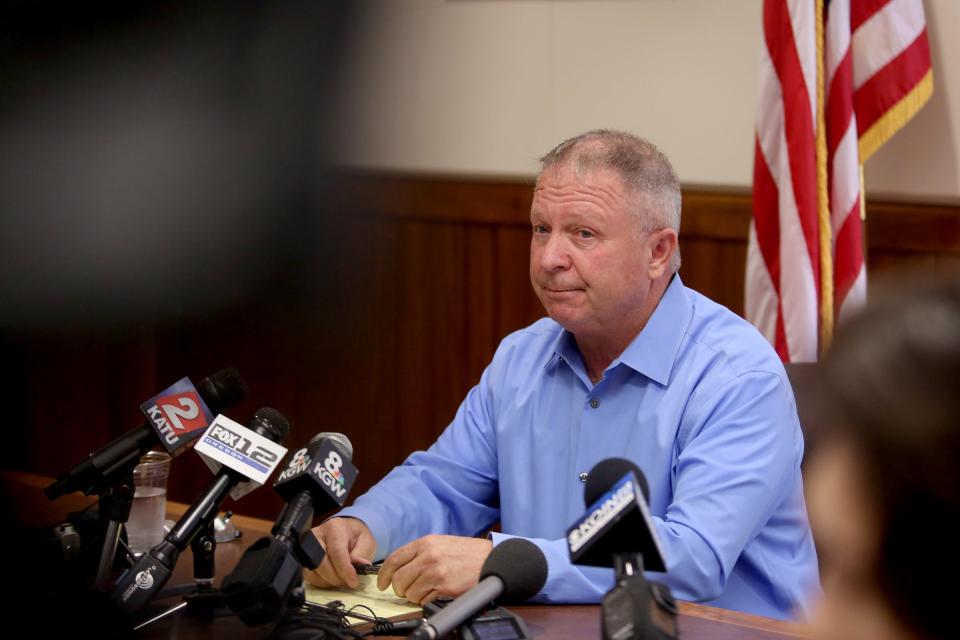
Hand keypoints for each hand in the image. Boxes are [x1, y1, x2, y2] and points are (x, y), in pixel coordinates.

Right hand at [305, 517, 376, 588]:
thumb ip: (362, 554)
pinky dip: (322, 582)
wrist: (345, 532)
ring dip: (329, 581)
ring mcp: (307, 547)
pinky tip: (333, 578)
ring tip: (342, 578)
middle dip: (336, 577)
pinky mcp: (303, 559)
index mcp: (334, 528)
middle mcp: (316, 536)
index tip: (353, 582)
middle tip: (349, 581)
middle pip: (321, 563)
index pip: (336, 552)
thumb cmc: (355, 537)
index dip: (344, 570)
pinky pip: (309, 576)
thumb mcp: (366, 542)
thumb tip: (360, 566)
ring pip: (313, 571)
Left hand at [377, 534, 492, 604]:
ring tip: (425, 591)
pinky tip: (436, 593)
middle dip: (399, 590)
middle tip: (405, 591)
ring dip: (414, 596)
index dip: (384, 574)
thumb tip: (399, 568)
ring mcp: (436, 573)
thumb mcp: (440, 543)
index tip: (382, 583)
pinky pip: (425, 600)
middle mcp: (428, 557)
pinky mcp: (445, 587)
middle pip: (399, 580)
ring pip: (410, 593)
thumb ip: (419, 552)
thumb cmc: (466, 552)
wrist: (489, 558)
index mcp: (425, 543)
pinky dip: (426, 601)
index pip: (394, 559)